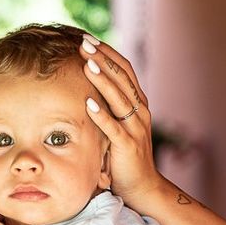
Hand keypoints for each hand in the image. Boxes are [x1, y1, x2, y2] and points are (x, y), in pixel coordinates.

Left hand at [79, 35, 162, 208]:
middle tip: (83, 43)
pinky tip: (88, 103)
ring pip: (119, 98)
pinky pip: (114, 128)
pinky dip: (101, 115)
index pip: (124, 70)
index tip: (87, 38)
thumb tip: (83, 87)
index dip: (107, 52)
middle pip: (122, 77)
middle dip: (102, 58)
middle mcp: (139, 111)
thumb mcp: (117, 126)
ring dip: (102, 79)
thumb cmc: (124, 156)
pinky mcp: (128, 146)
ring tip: (85, 63)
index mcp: (137, 103)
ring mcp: (135, 128)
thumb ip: (108, 108)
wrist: (142, 186)